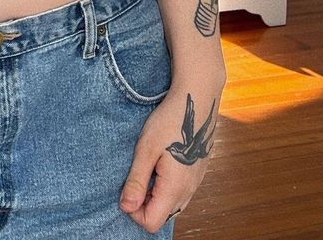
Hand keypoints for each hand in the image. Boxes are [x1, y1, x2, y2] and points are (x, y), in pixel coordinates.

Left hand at [119, 82, 221, 232]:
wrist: (197, 101)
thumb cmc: (170, 121)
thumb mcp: (146, 149)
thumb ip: (137, 180)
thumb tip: (125, 207)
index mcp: (174, 188)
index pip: (151, 222)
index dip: (134, 211)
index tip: (126, 187)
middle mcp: (188, 191)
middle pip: (161, 216)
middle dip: (143, 203)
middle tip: (135, 174)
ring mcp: (195, 183)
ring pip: (171, 205)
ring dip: (154, 195)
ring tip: (147, 167)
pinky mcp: (197, 174)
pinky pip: (179, 193)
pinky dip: (165, 187)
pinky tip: (160, 163)